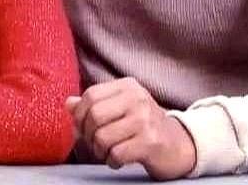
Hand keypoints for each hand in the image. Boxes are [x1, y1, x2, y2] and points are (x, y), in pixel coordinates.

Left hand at [67, 77, 195, 179]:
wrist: (178, 144)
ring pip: (102, 136)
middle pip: (94, 115)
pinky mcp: (150, 142)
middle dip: (87, 135)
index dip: (79, 115)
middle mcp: (137, 98)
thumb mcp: (121, 108)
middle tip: (94, 144)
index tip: (81, 128)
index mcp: (128, 86)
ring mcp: (145, 119)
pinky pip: (116, 153)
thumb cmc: (144, 126)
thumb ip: (95, 104)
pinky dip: (112, 161)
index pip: (91, 95)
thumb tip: (68, 104)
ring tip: (107, 152)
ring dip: (99, 151)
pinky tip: (118, 159)